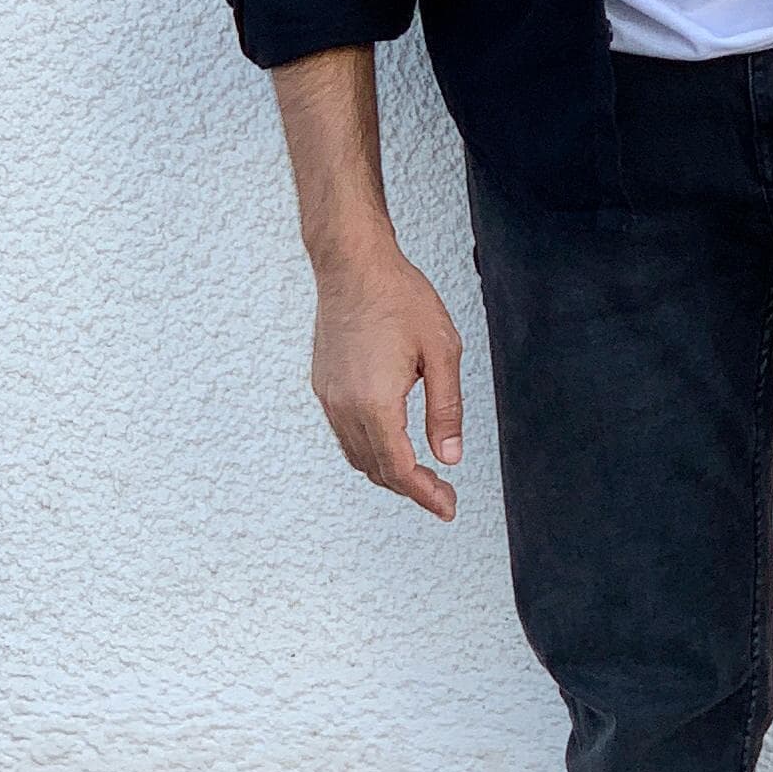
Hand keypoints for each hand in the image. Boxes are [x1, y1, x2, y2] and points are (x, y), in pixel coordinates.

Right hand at [308, 239, 464, 521]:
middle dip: (410, 489)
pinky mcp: (323, 386)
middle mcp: (345, 406)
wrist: (352, 264)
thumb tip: (449, 456)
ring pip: (357, 456)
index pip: (400, 469)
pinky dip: (370, 452)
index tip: (447, 507)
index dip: (425, 495)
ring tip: (421, 478)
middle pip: (376, 470)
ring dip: (388, 474)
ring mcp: (329, 398)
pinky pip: (345, 435)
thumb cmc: (398, 297)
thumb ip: (446, 409)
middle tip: (442, 496)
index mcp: (375, 402)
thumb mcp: (441, 351)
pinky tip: (391, 446)